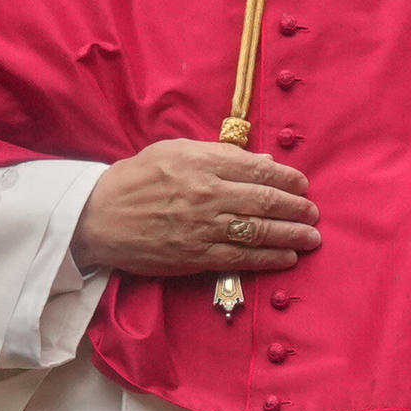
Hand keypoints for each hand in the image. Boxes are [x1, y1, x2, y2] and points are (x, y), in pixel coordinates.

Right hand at [76, 138, 319, 276]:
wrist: (97, 217)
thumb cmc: (136, 179)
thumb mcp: (174, 151)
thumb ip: (220, 154)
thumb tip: (263, 163)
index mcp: (201, 163)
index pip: (256, 169)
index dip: (286, 178)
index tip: (302, 184)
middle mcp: (206, 195)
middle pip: (263, 201)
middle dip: (295, 208)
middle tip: (313, 212)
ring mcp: (202, 228)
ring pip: (257, 231)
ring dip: (291, 234)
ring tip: (312, 236)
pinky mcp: (195, 257)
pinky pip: (240, 259)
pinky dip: (269, 259)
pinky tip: (288, 257)